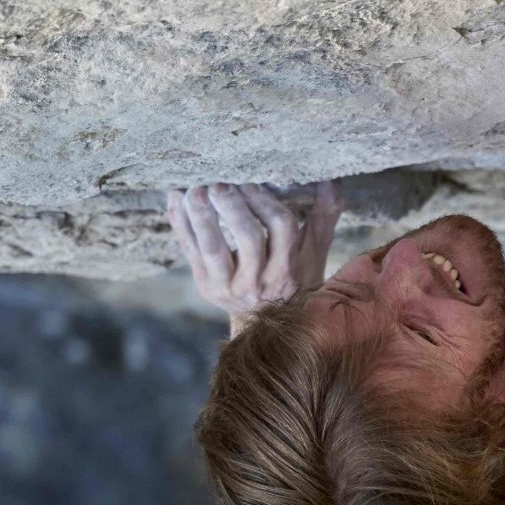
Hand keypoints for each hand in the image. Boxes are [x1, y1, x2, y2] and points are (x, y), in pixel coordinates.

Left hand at [168, 181, 340, 328]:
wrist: (265, 323)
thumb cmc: (294, 279)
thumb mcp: (314, 252)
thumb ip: (324, 216)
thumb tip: (329, 180)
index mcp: (289, 269)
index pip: (281, 229)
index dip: (265, 203)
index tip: (251, 181)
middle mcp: (261, 281)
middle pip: (248, 239)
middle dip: (233, 208)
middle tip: (220, 184)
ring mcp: (229, 286)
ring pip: (213, 248)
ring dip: (201, 217)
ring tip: (194, 190)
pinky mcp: (205, 285)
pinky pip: (190, 251)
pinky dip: (180, 223)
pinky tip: (175, 198)